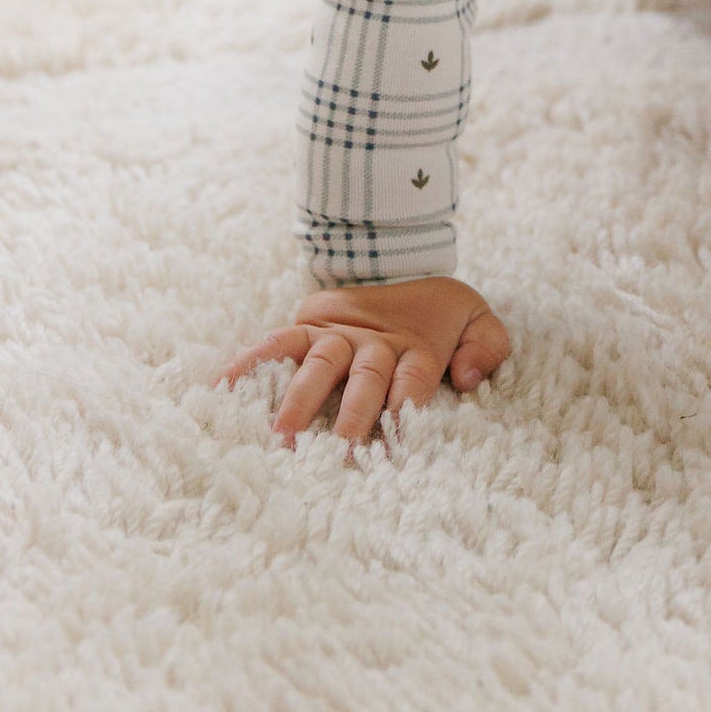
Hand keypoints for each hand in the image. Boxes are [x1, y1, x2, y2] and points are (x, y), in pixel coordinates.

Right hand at [217, 276, 510, 446]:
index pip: (412, 383)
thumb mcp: (478, 318)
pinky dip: (251, 362)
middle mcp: (373, 343)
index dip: (406, 412)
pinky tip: (224, 387)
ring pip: (318, 363)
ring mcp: (338, 334)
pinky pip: (278, 342)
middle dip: (352, 416)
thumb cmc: (439, 310)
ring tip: (281, 435)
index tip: (397, 447)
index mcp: (416, 347)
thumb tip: (467, 377)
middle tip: (340, 454)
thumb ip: (486, 346)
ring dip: (300, 398)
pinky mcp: (310, 326)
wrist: (401, 257)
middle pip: (364, 379)